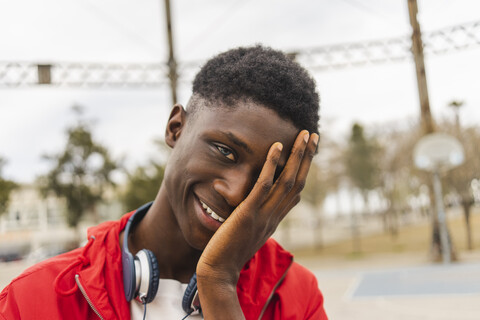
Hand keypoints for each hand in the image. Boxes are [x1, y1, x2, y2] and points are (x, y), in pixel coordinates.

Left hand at [196, 130, 317, 318]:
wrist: (218, 272)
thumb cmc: (227, 253)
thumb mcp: (247, 234)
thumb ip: (255, 219)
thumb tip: (254, 208)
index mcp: (274, 219)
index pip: (295, 192)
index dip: (303, 171)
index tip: (308, 153)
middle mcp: (274, 216)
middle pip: (298, 182)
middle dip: (307, 158)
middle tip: (313, 135)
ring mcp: (264, 215)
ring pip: (288, 181)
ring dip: (298, 156)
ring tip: (303, 135)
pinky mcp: (248, 214)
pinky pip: (264, 186)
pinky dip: (272, 165)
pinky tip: (276, 146)